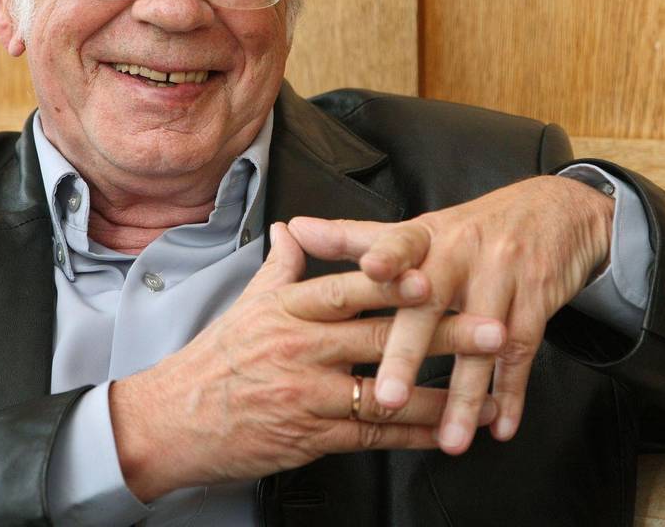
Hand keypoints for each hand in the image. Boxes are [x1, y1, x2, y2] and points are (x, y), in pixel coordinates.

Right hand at [108, 222, 497, 500]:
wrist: (173, 421)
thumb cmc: (214, 362)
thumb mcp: (245, 304)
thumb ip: (282, 266)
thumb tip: (298, 228)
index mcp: (288, 310)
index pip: (347, 288)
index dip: (392, 281)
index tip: (435, 272)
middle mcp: (300, 349)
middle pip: (380, 337)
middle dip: (442, 333)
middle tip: (491, 326)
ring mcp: (307, 395)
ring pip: (386, 393)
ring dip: (444, 394)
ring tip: (489, 393)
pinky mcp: (310, 437)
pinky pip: (372, 437)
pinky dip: (413, 435)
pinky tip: (446, 432)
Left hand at [286, 175, 612, 455]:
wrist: (556, 212)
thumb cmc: (475, 228)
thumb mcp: (418, 229)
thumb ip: (354, 238)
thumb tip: (295, 229)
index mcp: (426, 237)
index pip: (401, 240)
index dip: (386, 255)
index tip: (370, 271)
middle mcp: (462, 253)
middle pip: (432, 305)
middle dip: (410, 353)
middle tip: (387, 396)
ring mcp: (502, 277)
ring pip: (480, 342)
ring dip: (464, 395)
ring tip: (449, 438)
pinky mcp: (536, 301)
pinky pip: (524, 354)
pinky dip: (512, 393)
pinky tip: (500, 426)